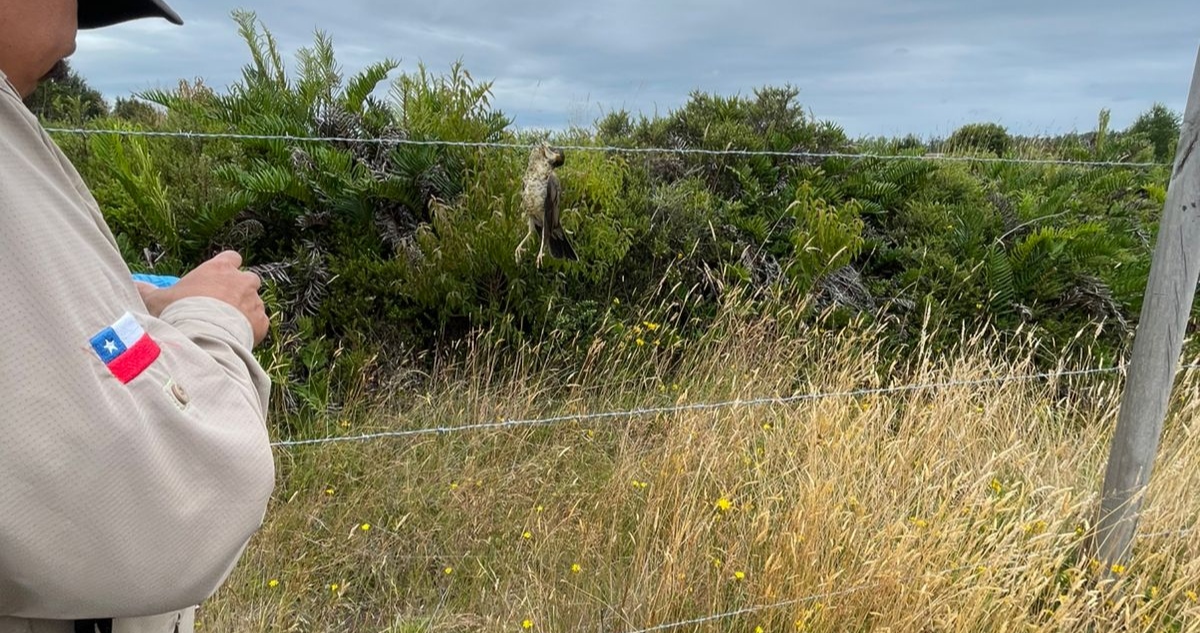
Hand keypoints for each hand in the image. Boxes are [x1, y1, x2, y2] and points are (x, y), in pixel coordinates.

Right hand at [139, 251, 268, 345]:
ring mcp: (254, 301)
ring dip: (246, 311)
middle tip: (223, 305)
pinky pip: (260, 323)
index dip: (227, 267)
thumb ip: (147, 290)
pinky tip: (237, 338)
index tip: (218, 278)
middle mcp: (242, 281)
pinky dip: (252, 330)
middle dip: (240, 290)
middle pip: (249, 279)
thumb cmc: (179, 312)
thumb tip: (132, 284)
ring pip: (255, 302)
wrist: (202, 337)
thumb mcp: (158, 299)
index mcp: (220, 268)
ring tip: (227, 326)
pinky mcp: (262, 322)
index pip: (231, 257)